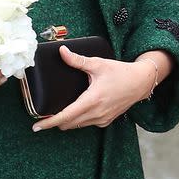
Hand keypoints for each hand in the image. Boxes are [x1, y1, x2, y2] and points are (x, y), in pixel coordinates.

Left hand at [31, 46, 161, 132]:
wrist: (141, 82)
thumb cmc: (120, 72)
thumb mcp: (98, 64)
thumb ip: (77, 60)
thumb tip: (62, 51)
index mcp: (92, 100)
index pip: (66, 116)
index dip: (49, 122)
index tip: (37, 126)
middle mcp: (96, 113)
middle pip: (68, 124)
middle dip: (54, 122)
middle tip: (43, 117)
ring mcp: (102, 119)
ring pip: (77, 125)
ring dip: (67, 121)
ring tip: (57, 115)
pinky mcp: (106, 121)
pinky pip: (87, 124)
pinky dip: (79, 120)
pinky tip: (76, 111)